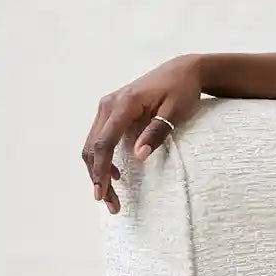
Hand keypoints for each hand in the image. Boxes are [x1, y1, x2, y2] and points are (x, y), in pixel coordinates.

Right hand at [82, 54, 203, 212]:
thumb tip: (139, 157)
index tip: (101, 193)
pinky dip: (102, 159)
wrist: (182, 70)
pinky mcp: (111, 111)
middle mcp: (108, 105)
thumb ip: (157, 132)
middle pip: (93, 147)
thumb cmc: (182, 90)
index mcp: (124, 104)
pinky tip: (114, 176)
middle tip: (110, 205)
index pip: (104, 142)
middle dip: (97, 178)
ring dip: (97, 171)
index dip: (101, 170)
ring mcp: (107, 107)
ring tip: (111, 197)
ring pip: (92, 145)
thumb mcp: (175, 111)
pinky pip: (100, 138)